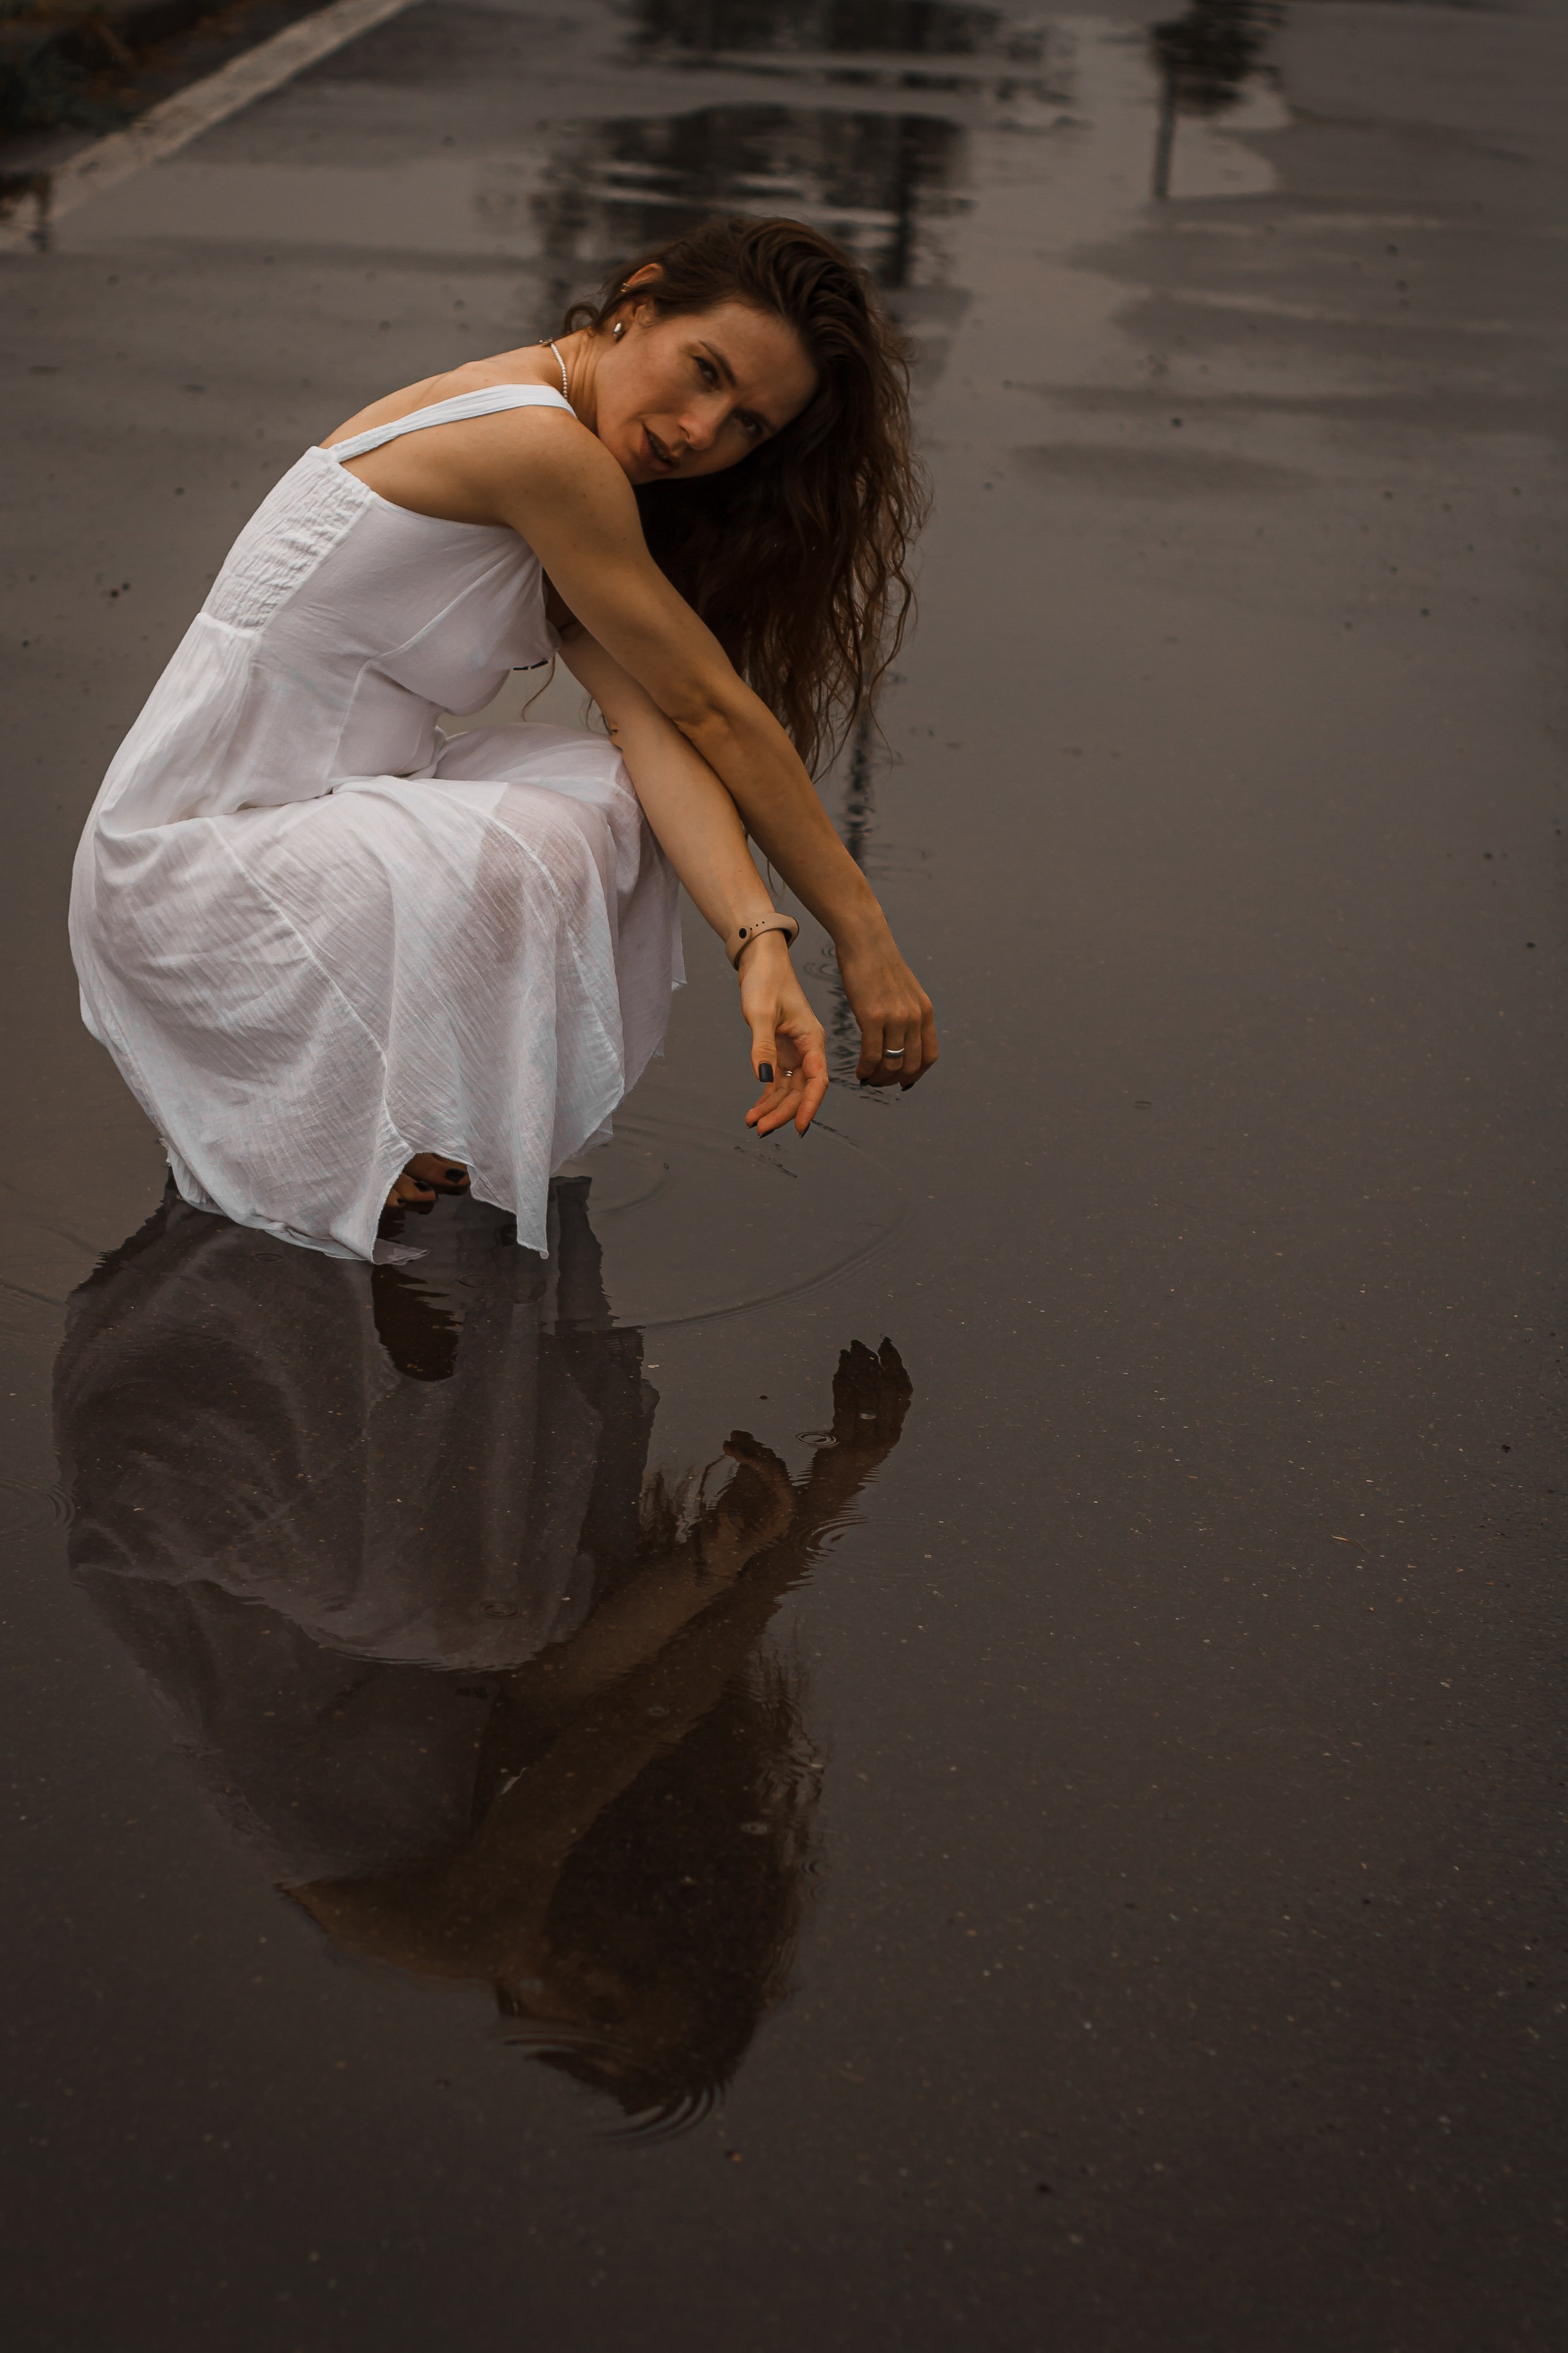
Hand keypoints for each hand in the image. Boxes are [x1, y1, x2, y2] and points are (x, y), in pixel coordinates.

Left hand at [738, 933, 828, 1136]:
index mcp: (813, 1039)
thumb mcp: (761, 1013)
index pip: (817, 1081)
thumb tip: (763, 1079)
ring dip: (773, 1107)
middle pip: (801, 1091)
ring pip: (789, 1089)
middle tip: (761, 1129)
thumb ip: (763, 1047)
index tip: (799, 1128)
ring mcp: (794, 1051)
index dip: (810, 1107)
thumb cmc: (766, 980)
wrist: (760, 960)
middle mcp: (807, 1049)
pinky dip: (767, 1096)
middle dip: (783, 1112)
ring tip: (753, 1123)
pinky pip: (777, 1080)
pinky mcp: (781, 1050)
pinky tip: (755, 1109)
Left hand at [827, 1338, 912, 1464]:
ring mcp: (863, 1445)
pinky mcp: (841, 1448)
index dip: (896, 1365)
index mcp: (893, 1434)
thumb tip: (891, 1373)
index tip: (886, 1345)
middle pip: (883, 1391)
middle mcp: (883, 1440)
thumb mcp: (873, 1436)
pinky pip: (843, 1408)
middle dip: (872, 1362)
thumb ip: (883, 1411)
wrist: (829, 1492)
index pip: (902, 1392)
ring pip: (863, 1396)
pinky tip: (839, 1372)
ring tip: (847, 1352)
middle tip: (860, 1343)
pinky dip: (842, 1386)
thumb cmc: (850, 1458)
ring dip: (854, 1370)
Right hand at [834, 922, 938, 1088]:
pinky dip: (866, 1069)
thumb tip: (900, 1039)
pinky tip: (859, 1071)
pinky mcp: (873, 1016)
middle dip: (895, 1080)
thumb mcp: (904, 992)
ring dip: (880, 1078)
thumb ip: (907, 1015)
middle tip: (879, 1083)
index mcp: (925, 1011)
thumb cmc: (878, 966)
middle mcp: (915, 1017)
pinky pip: (873, 1055)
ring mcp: (896, 1017)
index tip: (904, 1082)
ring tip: (868, 1079)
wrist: (865, 942)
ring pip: (893, 1063)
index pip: (930, 1055)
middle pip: (912, 1064)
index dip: (917, 1074)